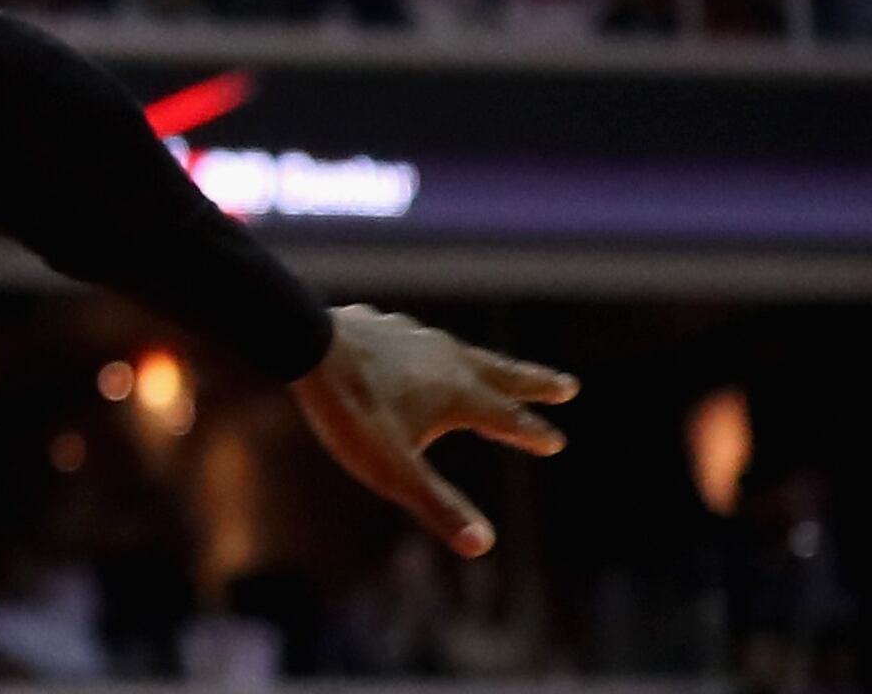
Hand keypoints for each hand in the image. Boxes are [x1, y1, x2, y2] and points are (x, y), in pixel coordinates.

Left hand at [290, 303, 576, 555]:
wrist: (303, 345)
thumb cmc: (352, 412)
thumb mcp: (394, 470)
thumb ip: (437, 505)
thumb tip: (483, 546)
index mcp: (459, 394)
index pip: (507, 418)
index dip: (532, 432)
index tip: (557, 441)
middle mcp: (446, 359)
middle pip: (501, 373)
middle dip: (535, 383)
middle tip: (568, 385)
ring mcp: (414, 337)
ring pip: (461, 350)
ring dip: (486, 362)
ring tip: (496, 366)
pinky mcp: (382, 325)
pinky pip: (417, 336)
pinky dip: (431, 346)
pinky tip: (418, 342)